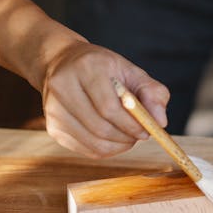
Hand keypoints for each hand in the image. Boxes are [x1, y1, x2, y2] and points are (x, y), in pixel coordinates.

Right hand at [40, 40, 169, 158]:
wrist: (62, 63)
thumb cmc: (103, 69)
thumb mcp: (130, 71)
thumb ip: (152, 93)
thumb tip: (160, 121)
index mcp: (86, 67)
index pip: (109, 107)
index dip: (132, 124)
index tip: (147, 130)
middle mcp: (63, 86)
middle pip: (100, 127)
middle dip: (126, 137)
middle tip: (140, 135)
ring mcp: (53, 109)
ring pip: (93, 142)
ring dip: (118, 146)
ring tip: (128, 137)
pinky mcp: (52, 127)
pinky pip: (85, 149)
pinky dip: (105, 149)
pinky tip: (113, 139)